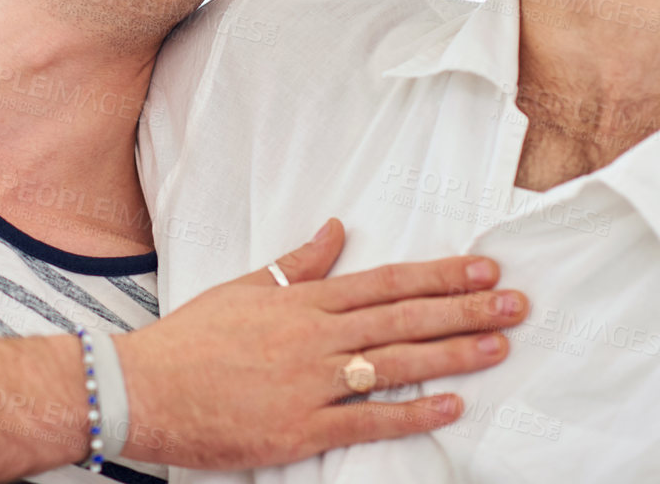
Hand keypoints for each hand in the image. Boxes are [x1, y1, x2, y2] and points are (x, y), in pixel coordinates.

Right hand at [116, 219, 525, 467]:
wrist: (145, 387)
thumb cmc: (192, 338)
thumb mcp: (245, 288)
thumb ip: (296, 263)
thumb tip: (334, 230)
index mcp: (302, 301)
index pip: (385, 282)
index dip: (439, 275)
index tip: (483, 269)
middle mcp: (314, 337)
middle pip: (402, 318)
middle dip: (464, 310)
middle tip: (515, 304)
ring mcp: (310, 384)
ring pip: (395, 363)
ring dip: (453, 354)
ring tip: (499, 346)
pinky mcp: (300, 428)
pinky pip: (367, 419)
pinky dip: (412, 412)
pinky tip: (450, 405)